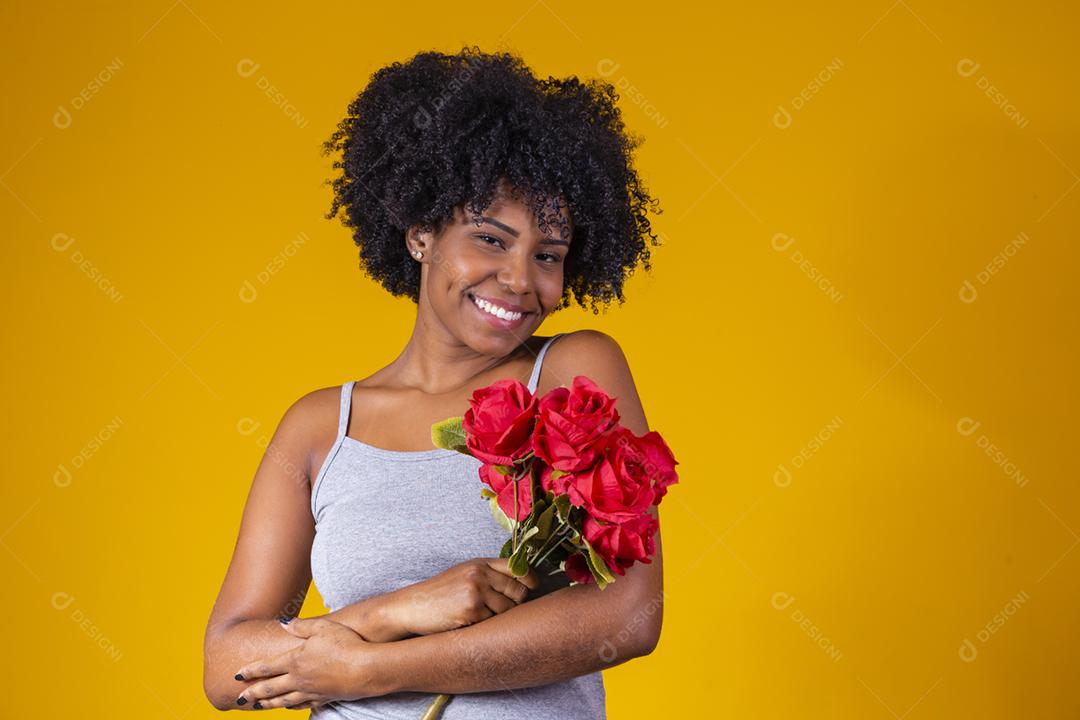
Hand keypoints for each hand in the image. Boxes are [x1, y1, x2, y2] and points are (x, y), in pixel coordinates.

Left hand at [232, 617, 383, 709]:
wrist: (365, 668)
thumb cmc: (346, 643)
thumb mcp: (323, 627)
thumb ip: (302, 626)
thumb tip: (284, 623)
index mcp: (296, 660)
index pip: (267, 667)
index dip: (251, 670)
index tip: (237, 674)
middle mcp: (299, 678)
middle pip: (270, 688)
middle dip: (253, 692)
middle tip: (240, 698)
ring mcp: (311, 690)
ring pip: (283, 700)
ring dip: (268, 703)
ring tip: (258, 705)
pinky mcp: (323, 698)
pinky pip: (301, 704)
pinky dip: (291, 706)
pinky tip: (288, 706)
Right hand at [388, 558, 540, 636]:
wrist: (412, 606)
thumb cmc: (439, 593)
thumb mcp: (463, 574)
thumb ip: (489, 575)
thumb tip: (522, 583)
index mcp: (480, 563)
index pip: (517, 567)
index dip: (530, 579)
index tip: (532, 587)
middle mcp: (480, 574)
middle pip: (519, 590)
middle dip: (518, 603)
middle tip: (505, 609)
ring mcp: (476, 592)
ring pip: (508, 609)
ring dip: (501, 617)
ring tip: (483, 616)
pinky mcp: (471, 611)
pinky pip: (493, 622)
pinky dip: (486, 626)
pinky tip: (471, 623)